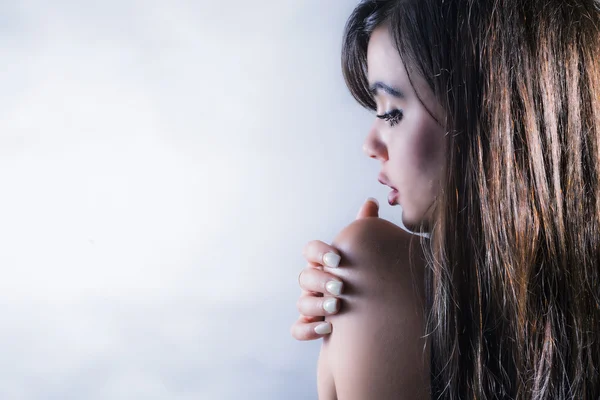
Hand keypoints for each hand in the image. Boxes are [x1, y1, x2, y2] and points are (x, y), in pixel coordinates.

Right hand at [290, 197, 379, 339]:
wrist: (372, 317)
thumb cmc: (364, 278)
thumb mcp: (365, 254)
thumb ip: (365, 228)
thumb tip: (371, 201)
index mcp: (324, 262)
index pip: (311, 250)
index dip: (320, 252)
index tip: (338, 259)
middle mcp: (314, 283)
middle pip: (305, 277)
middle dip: (321, 281)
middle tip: (340, 286)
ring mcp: (311, 305)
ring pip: (302, 303)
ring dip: (318, 304)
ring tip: (337, 308)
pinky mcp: (311, 327)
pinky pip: (298, 329)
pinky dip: (308, 329)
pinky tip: (327, 328)